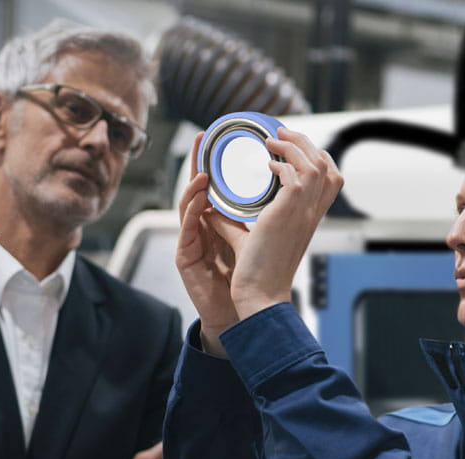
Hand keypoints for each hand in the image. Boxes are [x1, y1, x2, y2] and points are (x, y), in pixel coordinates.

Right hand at [175, 132, 242, 355]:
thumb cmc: (247, 279)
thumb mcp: (256, 238)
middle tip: (202, 141)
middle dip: (197, 163)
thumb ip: (256, 215)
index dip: (216, 163)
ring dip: (194, 185)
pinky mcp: (185, 258)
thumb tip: (280, 187)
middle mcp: (202, 229)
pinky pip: (186, 230)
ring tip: (203, 169)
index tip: (220, 140)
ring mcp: (192, 243)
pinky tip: (202, 198)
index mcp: (219, 223)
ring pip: (187, 206)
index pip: (215, 187)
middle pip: (196, 191)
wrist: (241, 312)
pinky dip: (193, 211)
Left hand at [207, 127, 343, 320]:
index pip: (331, 179)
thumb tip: (214, 209)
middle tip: (281, 134)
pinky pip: (294, 174)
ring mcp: (304, 211)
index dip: (317, 157)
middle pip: (327, 164)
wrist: (260, 291)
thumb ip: (234, 222)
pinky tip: (266, 165)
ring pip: (315, 163)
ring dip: (292, 146)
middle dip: (305, 143)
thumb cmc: (258, 272)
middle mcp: (312, 213)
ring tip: (272, 141)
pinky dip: (281, 163)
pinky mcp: (289, 210)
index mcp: (309, 218)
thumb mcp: (250, 238)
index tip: (292, 148)